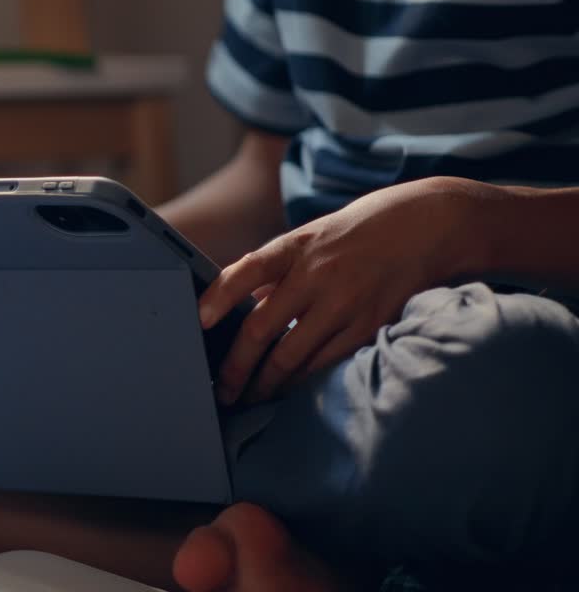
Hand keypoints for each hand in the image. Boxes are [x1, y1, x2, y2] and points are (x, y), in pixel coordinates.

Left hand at [198, 176, 488, 404]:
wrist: (426, 227)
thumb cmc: (356, 231)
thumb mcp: (310, 236)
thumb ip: (273, 267)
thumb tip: (235, 297)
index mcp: (295, 246)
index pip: (248, 270)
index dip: (220, 295)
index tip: (199, 320)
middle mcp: (316, 274)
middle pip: (262, 329)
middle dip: (235, 367)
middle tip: (220, 389)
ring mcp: (343, 303)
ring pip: (291, 356)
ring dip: (264, 384)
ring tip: (247, 398)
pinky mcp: (367, 326)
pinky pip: (323, 362)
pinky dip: (300, 380)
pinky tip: (285, 390)